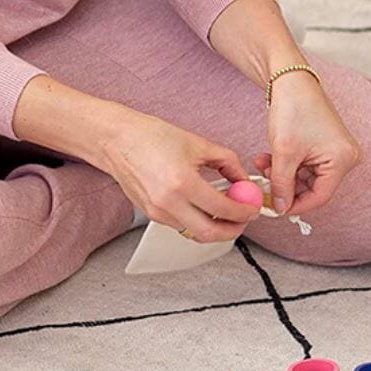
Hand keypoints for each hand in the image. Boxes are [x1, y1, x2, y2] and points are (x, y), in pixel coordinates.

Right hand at [100, 110, 259, 242]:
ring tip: (226, 210)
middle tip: (244, 219)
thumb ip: (228, 163)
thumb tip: (244, 181)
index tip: (253, 207)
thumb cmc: (152, 137)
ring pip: (195, 232)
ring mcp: (157, 212)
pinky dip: (198, 220)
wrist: (117, 140)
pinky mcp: (151, 215)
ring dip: (215, 226)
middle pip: (209, 233)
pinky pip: (181, 225)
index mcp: (182, 182)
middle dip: (233, 230)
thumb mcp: (199, 144)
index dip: (244, 211)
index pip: (222, 209)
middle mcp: (167, 202)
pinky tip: (204, 206)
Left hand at [255, 72, 360, 215]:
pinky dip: (289, 164)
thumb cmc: (293, 108)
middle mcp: (346, 157)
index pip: (320, 197)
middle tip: (264, 183)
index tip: (274, 207)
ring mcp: (337, 151)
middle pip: (314, 187)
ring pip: (307, 177)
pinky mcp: (327, 146)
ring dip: (284, 174)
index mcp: (342, 160)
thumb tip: (280, 208)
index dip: (295, 205)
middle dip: (286, 185)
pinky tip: (271, 157)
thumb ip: (282, 185)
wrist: (292, 80)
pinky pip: (307, 165)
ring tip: (263, 163)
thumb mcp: (284, 153)